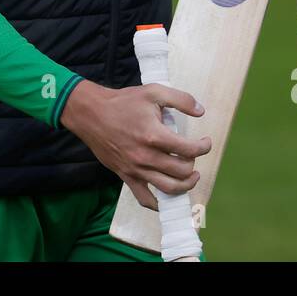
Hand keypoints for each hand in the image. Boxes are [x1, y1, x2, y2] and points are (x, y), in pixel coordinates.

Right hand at [60, 79, 210, 210]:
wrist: (91, 114)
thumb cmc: (122, 102)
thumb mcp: (153, 92)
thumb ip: (180, 99)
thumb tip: (200, 111)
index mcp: (155, 135)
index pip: (189, 150)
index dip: (203, 147)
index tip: (205, 143)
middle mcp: (146, 156)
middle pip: (182, 171)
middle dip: (193, 164)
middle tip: (192, 155)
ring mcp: (136, 169)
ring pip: (169, 188)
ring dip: (185, 185)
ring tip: (190, 176)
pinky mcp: (126, 176)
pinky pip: (144, 198)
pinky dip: (158, 203)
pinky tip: (167, 198)